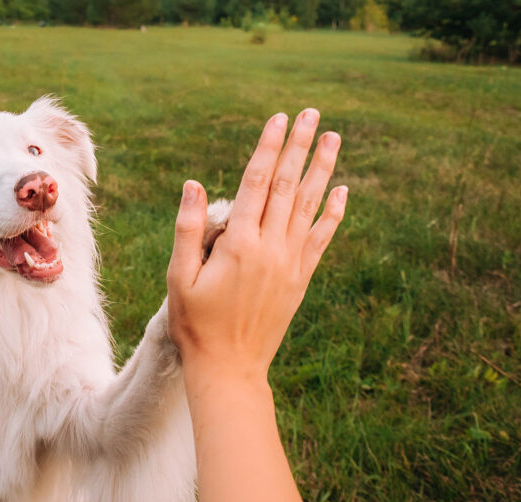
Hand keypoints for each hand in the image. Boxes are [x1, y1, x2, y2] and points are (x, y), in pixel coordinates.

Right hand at [167, 109, 346, 383]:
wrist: (229, 368)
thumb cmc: (195, 324)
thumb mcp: (179, 278)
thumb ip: (188, 229)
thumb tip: (194, 184)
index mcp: (239, 244)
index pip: (256, 183)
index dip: (267, 148)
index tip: (278, 119)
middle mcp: (271, 248)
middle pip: (287, 186)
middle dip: (298, 146)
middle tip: (311, 114)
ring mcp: (290, 264)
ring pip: (309, 206)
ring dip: (321, 170)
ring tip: (332, 138)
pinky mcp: (300, 279)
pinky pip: (321, 239)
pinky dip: (333, 213)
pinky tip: (341, 191)